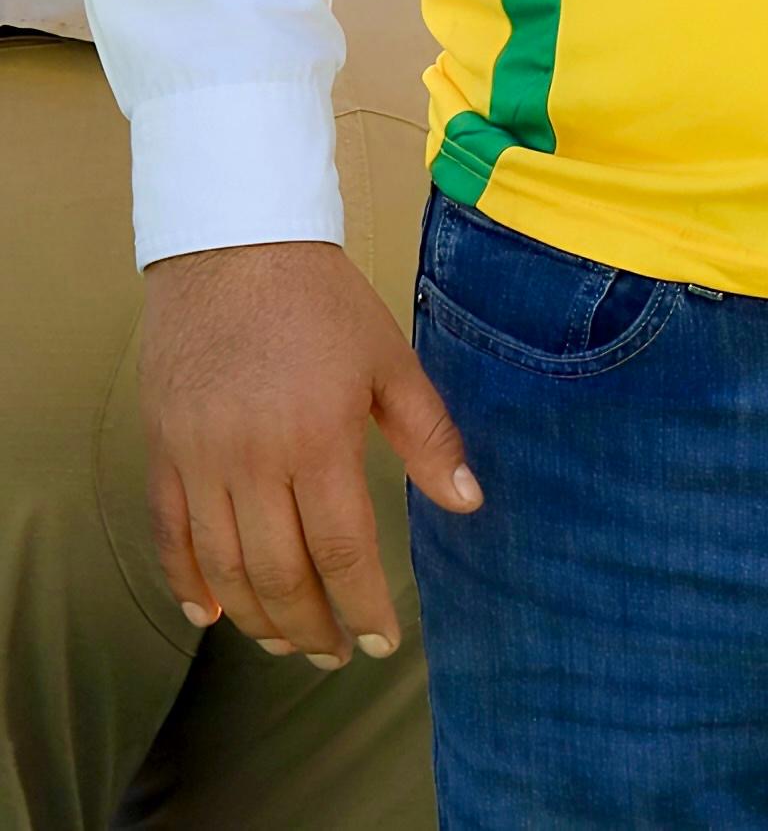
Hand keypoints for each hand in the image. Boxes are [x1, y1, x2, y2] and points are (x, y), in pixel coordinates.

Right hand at [142, 239, 480, 663]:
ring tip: (288, 643)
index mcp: (318, 439)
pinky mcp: (163, 453)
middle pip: (279, 573)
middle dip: (312, 627)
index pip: (342, 549)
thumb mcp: (392, 361)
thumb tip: (467, 502)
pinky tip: (212, 614)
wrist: (235, 250)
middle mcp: (253, 460)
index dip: (363, 604)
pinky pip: (170, 535)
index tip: (382, 641)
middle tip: (337, 655)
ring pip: (223, 567)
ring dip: (256, 618)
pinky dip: (187, 582)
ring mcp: (200, 460)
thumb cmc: (323, 303)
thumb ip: (429, 436)